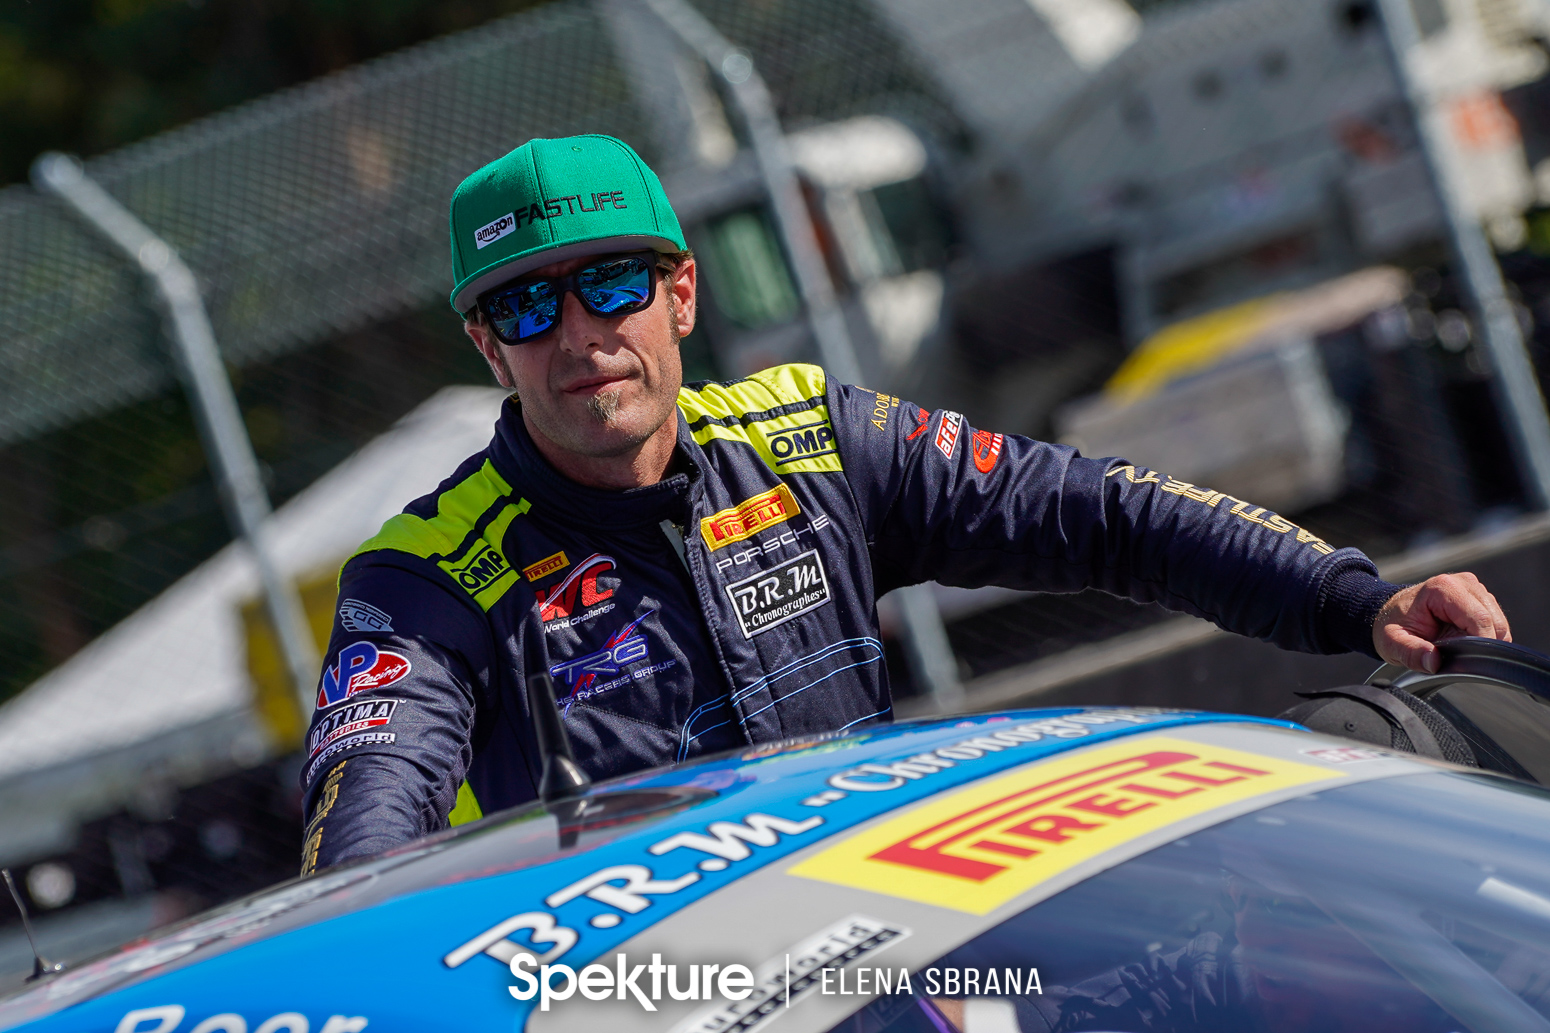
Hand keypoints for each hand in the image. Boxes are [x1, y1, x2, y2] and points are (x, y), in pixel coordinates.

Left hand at [1373, 572, 1509, 672]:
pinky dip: (1486, 638)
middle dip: (1482, 645)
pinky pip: (1497, 624)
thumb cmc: (1392, 625)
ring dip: (1485, 642)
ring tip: (1455, 645)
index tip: (1467, 661)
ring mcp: (1476, 588)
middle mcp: (1464, 583)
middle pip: (1495, 622)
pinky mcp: (1481, 597)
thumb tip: (1434, 661)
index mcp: (1443, 588)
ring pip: (1500, 624)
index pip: (1480, 619)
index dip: (1480, 644)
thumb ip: (1411, 652)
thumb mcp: (1392, 643)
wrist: (1390, 611)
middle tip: (1456, 655)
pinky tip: (1463, 640)